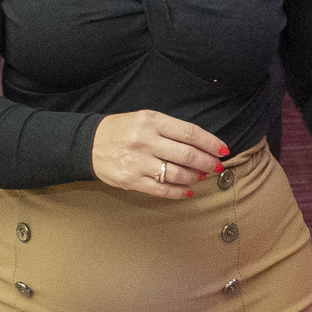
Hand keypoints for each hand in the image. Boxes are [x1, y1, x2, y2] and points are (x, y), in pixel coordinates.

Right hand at [91, 110, 228, 198]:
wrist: (89, 144)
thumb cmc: (123, 130)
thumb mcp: (145, 119)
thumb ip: (170, 129)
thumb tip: (201, 145)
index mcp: (151, 121)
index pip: (189, 133)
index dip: (210, 142)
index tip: (222, 149)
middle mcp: (145, 140)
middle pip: (186, 154)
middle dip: (207, 162)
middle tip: (216, 165)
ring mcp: (138, 162)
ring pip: (176, 173)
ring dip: (194, 177)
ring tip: (201, 176)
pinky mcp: (131, 180)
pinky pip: (161, 189)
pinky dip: (179, 192)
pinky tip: (188, 191)